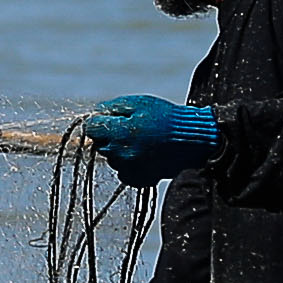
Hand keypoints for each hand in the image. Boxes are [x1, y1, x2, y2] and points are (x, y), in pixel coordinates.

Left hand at [82, 94, 217, 185]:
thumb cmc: (165, 117)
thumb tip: (96, 114)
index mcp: (118, 132)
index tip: (111, 119)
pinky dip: (130, 164)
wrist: (191, 140)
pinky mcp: (138, 179)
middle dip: (110, 136)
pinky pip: (124, 172)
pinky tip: (144, 154)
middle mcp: (120, 153)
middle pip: (100, 144)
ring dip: (120, 150)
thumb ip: (112, 108)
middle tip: (131, 129)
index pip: (91, 128)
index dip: (99, 122)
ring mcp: (129, 168)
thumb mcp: (139, 103)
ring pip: (112, 158)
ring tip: (141, 141)